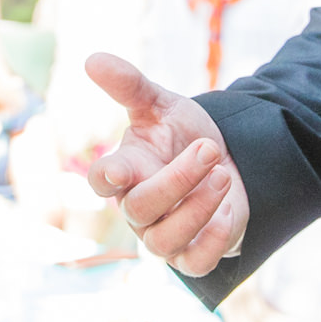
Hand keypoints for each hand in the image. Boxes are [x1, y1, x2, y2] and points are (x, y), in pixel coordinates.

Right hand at [84, 52, 246, 275]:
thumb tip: (92, 58)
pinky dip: (211, 240)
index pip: (101, 182)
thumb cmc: (183, 136)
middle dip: (178, 179)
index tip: (120, 168)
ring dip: (197, 208)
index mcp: (125, 172)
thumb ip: (129, 85)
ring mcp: (162, 236)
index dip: (107, 178)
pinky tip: (227, 213)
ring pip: (164, 240)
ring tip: (224, 174)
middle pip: (139, 208)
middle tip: (209, 149)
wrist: (228, 161)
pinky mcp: (192, 256)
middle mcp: (137, 209)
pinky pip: (195, 263)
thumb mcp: (162, 105)